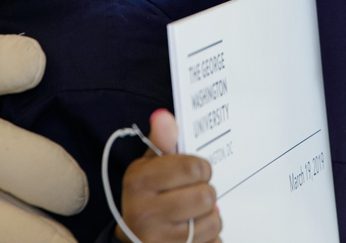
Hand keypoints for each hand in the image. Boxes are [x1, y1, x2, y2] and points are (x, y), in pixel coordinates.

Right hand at [118, 110, 220, 242]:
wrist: (132, 237)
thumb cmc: (146, 196)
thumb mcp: (148, 166)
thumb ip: (161, 142)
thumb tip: (164, 116)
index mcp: (139, 182)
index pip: (193, 168)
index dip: (202, 168)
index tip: (196, 172)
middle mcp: (145, 213)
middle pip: (206, 197)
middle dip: (206, 193)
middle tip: (195, 193)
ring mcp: (158, 240)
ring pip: (213, 221)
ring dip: (209, 216)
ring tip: (193, 213)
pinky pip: (213, 242)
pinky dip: (209, 236)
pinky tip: (194, 232)